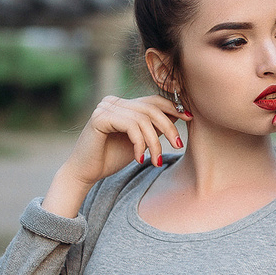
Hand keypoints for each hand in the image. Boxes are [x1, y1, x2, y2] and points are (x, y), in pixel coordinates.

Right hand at [44, 95, 189, 216]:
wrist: (85, 173)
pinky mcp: (100, 117)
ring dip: (154, 143)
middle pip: (151, 108)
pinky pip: (131, 126)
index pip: (153, 100)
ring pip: (143, 119)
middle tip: (178, 146)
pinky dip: (140, 143)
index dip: (173, 108)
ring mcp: (105, 107)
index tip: (189, 119)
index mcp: (122, 103)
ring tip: (155, 161)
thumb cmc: (111, 158)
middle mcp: (112, 101)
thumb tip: (179, 114)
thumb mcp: (140, 141)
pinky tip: (140, 158)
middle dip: (169, 127)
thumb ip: (153, 127)